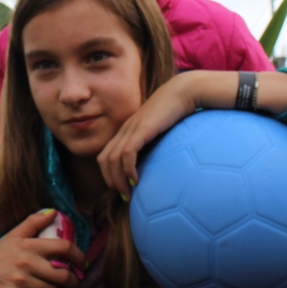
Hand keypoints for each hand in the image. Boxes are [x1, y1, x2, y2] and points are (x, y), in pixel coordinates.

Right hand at [0, 209, 86, 287]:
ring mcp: (22, 281)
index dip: (79, 255)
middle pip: (64, 274)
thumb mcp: (12, 237)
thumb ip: (32, 223)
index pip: (64, 247)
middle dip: (74, 281)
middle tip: (74, 282)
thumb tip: (53, 212)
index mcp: (29, 245)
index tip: (82, 262)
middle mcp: (27, 262)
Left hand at [97, 71, 208, 198]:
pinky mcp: (141, 129)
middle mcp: (124, 130)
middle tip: (124, 195)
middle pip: (104, 160)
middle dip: (110, 181)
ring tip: (128, 193)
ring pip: (112, 159)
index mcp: (126, 131)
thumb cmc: (177, 111)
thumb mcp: (161, 131)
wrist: (182, 92)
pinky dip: (127, 169)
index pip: (106, 155)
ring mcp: (131, 129)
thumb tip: (158, 165)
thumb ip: (153, 144)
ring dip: (117, 180)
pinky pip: (127, 153)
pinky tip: (136, 180)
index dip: (109, 175)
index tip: (122, 189)